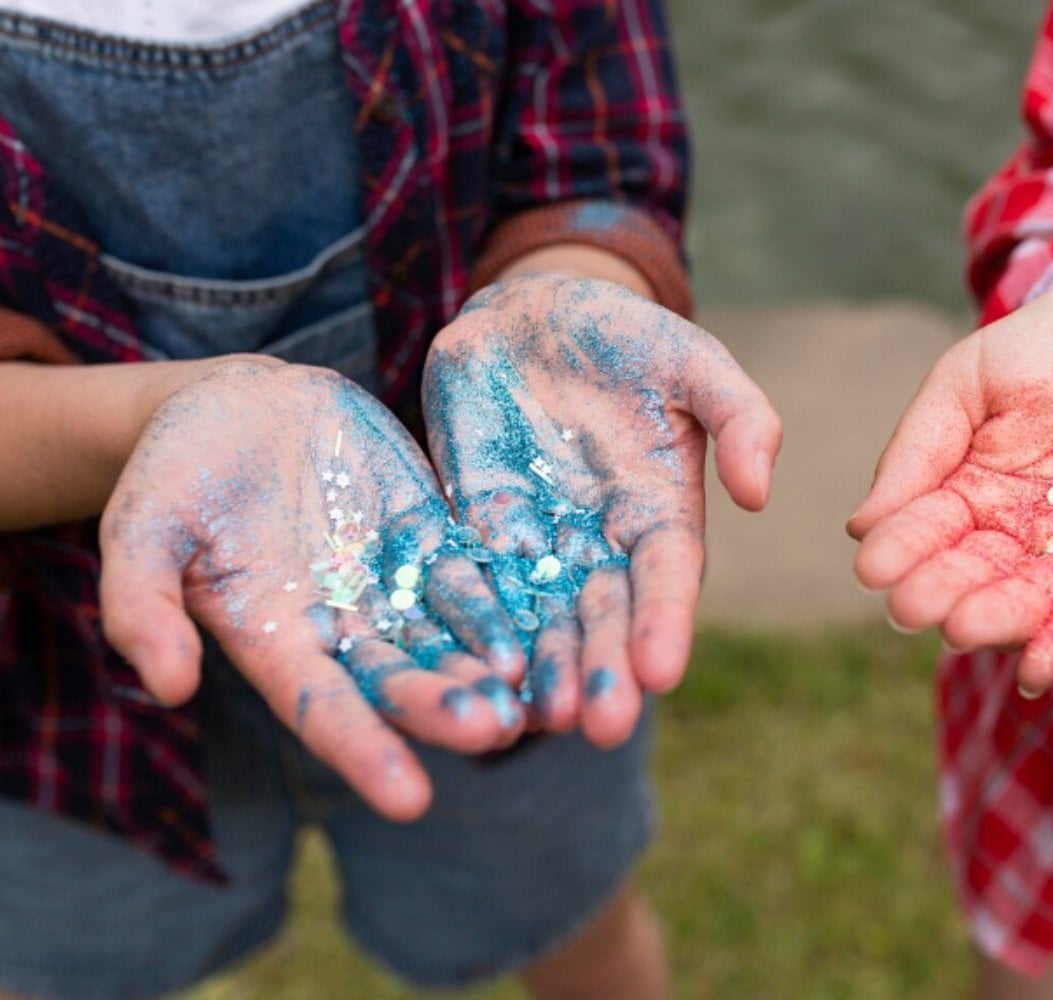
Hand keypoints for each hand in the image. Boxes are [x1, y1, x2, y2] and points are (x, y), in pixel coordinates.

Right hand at [100, 358, 525, 820]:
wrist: (239, 406)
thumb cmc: (176, 470)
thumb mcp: (141, 526)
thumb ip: (145, 605)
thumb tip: (166, 687)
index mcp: (275, 640)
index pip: (323, 709)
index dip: (365, 750)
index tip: (411, 801)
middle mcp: (344, 626)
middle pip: (401, 679)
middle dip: (445, 707)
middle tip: (494, 732)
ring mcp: (393, 583)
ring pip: (450, 637)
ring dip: (490, 667)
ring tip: (535, 694)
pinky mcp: (431, 535)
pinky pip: (476, 573)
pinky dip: (509, 599)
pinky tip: (552, 620)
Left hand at [423, 275, 780, 745]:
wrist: (532, 311)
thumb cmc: (625, 334)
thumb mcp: (693, 359)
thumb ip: (739, 417)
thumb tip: (758, 494)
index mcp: (662, 511)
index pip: (667, 578)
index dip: (664, 622)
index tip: (661, 670)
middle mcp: (603, 542)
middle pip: (604, 616)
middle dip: (604, 670)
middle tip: (603, 727)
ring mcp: (538, 541)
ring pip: (541, 618)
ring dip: (543, 670)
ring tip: (541, 721)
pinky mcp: (475, 529)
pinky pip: (474, 585)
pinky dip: (477, 629)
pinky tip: (471, 673)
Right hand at [848, 283, 1052, 689]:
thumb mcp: (975, 377)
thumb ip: (923, 444)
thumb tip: (862, 524)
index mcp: (966, 495)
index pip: (926, 531)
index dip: (900, 549)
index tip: (872, 568)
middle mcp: (1014, 538)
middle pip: (973, 576)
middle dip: (942, 593)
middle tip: (911, 609)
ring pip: (1032, 600)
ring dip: (997, 620)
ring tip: (964, 630)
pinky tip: (1048, 663)